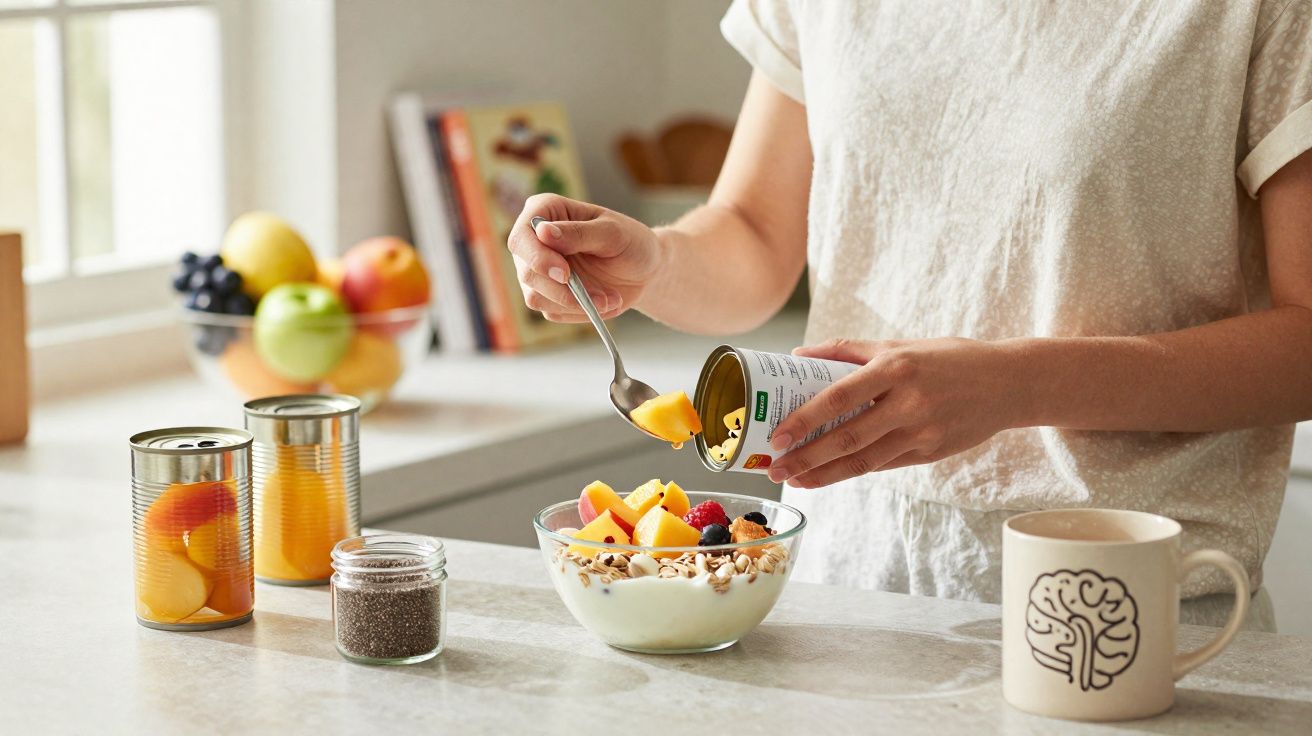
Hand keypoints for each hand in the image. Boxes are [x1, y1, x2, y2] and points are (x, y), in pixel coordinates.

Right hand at [507, 193, 663, 321]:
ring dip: (577, 304)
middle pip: (527, 272)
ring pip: (537, 298)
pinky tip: (605, 302)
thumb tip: (542, 232)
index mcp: (545, 212)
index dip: (537, 258)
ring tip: (609, 298)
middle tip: (600, 297)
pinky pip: (554, 312)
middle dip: (563, 290)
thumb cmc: (631, 242)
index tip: (564, 274)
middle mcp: (535, 242)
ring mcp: (539, 271)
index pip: (521, 237)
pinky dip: (582, 312)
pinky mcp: (548, 296)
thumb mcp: (613, 233)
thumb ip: (579, 233)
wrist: (644, 271)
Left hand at [766, 338, 1026, 486]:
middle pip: (848, 437)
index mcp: (896, 368)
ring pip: (864, 461)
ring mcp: (922, 432)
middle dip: (807, 458)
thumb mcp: (900, 346)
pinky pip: (884, 464)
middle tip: (776, 470)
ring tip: (796, 481)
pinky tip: (828, 475)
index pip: (840, 397)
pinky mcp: (931, 453)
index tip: (778, 436)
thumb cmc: (948, 359)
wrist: (1009, 383)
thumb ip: (847, 350)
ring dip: (825, 474)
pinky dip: (854, 471)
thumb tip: (798, 355)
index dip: (806, 419)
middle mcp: (908, 402)